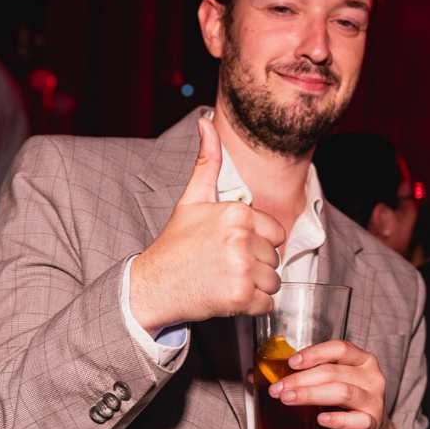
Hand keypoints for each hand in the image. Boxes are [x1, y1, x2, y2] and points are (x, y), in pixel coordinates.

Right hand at [129, 116, 284, 328]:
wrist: (153, 285)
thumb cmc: (175, 245)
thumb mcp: (192, 199)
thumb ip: (208, 162)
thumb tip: (206, 122)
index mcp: (235, 212)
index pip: (276, 232)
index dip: (258, 242)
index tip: (232, 247)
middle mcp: (241, 237)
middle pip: (275, 258)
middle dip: (256, 265)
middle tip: (225, 266)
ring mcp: (241, 267)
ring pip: (274, 281)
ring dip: (255, 287)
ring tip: (227, 280)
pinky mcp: (240, 296)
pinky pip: (267, 303)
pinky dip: (251, 306)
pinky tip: (228, 297)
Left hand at [267, 340, 403, 428]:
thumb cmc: (346, 409)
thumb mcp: (328, 388)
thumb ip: (301, 378)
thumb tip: (255, 376)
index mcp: (362, 362)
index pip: (339, 348)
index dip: (314, 353)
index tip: (291, 363)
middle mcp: (371, 378)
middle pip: (333, 372)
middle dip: (301, 379)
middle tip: (278, 389)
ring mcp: (374, 401)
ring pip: (342, 392)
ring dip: (311, 394)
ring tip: (289, 400)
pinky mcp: (372, 425)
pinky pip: (355, 420)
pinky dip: (336, 419)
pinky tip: (320, 419)